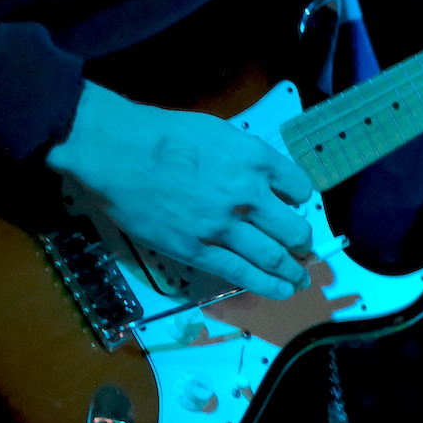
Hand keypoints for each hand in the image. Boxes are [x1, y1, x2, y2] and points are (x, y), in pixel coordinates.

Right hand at [46, 82, 313, 298]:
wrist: (119, 153)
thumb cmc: (163, 134)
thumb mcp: (217, 133)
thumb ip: (244, 157)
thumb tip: (259, 178)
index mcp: (255, 159)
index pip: (299, 186)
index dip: (299, 199)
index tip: (294, 206)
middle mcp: (249, 194)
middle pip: (293, 227)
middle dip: (302, 241)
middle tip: (303, 248)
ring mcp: (225, 226)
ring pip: (273, 256)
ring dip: (291, 270)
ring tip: (298, 279)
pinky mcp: (200, 250)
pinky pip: (241, 272)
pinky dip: (266, 283)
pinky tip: (278, 289)